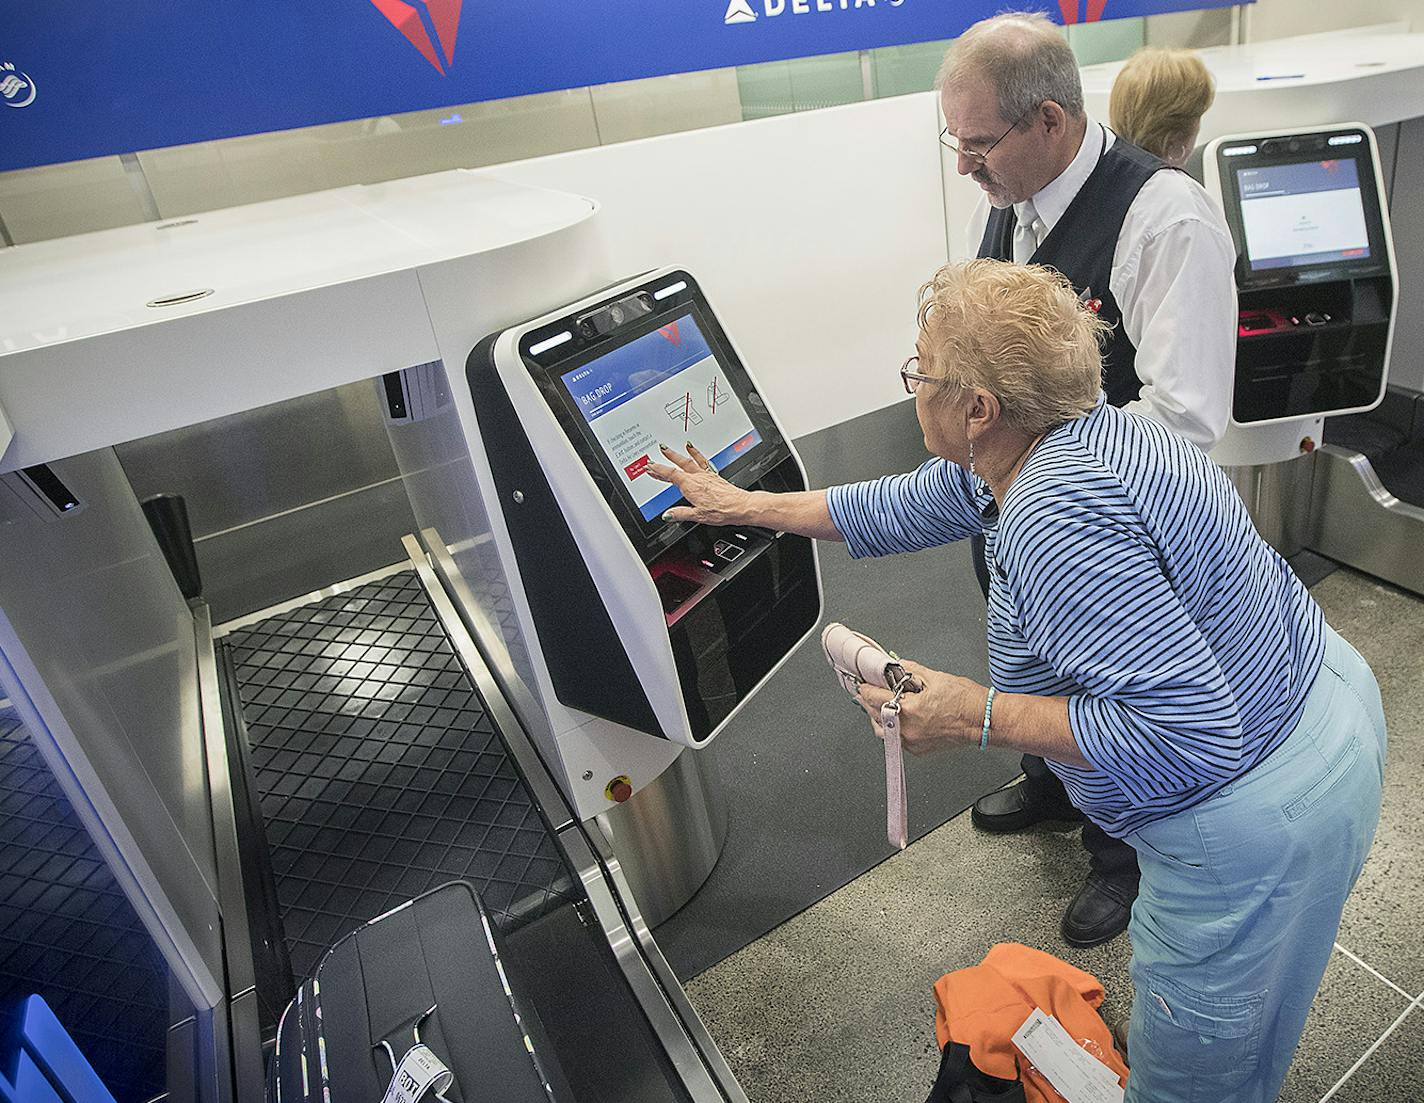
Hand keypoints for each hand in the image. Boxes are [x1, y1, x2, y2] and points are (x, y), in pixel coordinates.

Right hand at [644, 442, 757, 525]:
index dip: (658, 470)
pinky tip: (691, 448)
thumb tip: (667, 515)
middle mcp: (697, 478)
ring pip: (687, 461)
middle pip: (676, 466)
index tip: (649, 467)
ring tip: (666, 448)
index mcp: (690, 486)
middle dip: (663, 463)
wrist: (740, 506)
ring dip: (676, 455)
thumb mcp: (697, 516)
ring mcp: (705, 475)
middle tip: (652, 459)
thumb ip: (680, 514)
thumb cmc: (722, 510)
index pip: (670, 475)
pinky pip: (701, 461)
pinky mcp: (713, 475)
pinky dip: (695, 453)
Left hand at [855, 660, 982, 755]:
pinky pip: (896, 739)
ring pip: (882, 731)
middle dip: (869, 701)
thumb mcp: (935, 677)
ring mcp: (912, 742)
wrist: (985, 721)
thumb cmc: (967, 701)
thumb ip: (910, 671)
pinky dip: (892, 727)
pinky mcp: (919, 749)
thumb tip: (896, 667)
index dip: (865, 687)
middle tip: (867, 691)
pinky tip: (897, 716)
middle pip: (874, 715)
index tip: (862, 683)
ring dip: (877, 716)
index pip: (874, 697)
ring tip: (880, 704)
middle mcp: (908, 729)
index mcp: (910, 710)